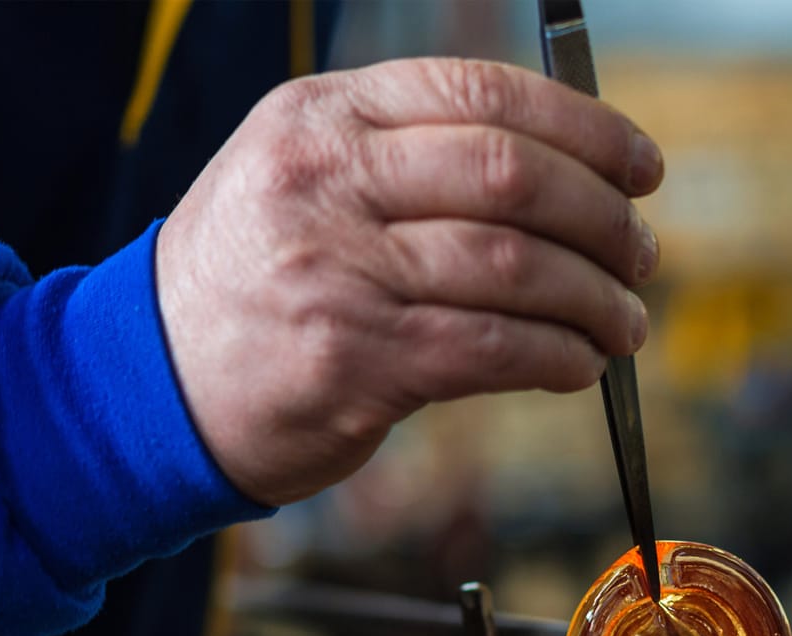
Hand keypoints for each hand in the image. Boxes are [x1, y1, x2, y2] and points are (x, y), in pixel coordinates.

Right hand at [155, 58, 663, 506]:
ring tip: (623, 322)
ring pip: (514, 268)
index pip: (482, 95)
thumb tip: (543, 181)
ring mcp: (339, 272)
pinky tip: (576, 365)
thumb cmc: (237, 287)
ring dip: (594, 299)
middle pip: (514, 178)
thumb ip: (398, 162)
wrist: (150, 384)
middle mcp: (328, 183)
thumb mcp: (294, 183)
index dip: (585, 129)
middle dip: (604, 220)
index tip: (638, 169)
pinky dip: (556, 357)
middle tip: (641, 255)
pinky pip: (492, 348)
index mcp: (318, 119)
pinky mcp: (356, 362)